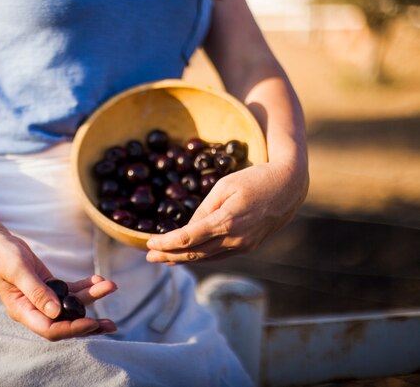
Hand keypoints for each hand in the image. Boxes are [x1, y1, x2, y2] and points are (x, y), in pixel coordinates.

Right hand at [0, 231, 117, 340]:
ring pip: (70, 305)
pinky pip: (69, 290)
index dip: (72, 328)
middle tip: (113, 325)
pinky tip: (98, 280)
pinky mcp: (48, 285)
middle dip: (89, 323)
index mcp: (22, 311)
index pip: (50, 329)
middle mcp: (34, 309)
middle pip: (65, 323)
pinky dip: (84, 286)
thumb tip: (56, 312)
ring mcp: (41, 298)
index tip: (93, 322)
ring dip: (91, 298)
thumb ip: (37, 291)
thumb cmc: (1, 255)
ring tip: (111, 287)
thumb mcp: (19, 271)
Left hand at [145, 160, 307, 263]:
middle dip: (168, 256)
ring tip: (161, 259)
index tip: (148, 243)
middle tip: (148, 257)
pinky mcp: (248, 247)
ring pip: (206, 258)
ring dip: (182, 260)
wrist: (290, 187)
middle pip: (194, 253)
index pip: (188, 238)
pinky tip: (186, 257)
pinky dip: (200, 257)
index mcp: (227, 221)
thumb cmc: (255, 179)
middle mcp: (235, 239)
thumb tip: (187, 230)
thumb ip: (204, 210)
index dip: (166, 243)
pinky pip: (219, 256)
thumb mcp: (224, 187)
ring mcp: (243, 246)